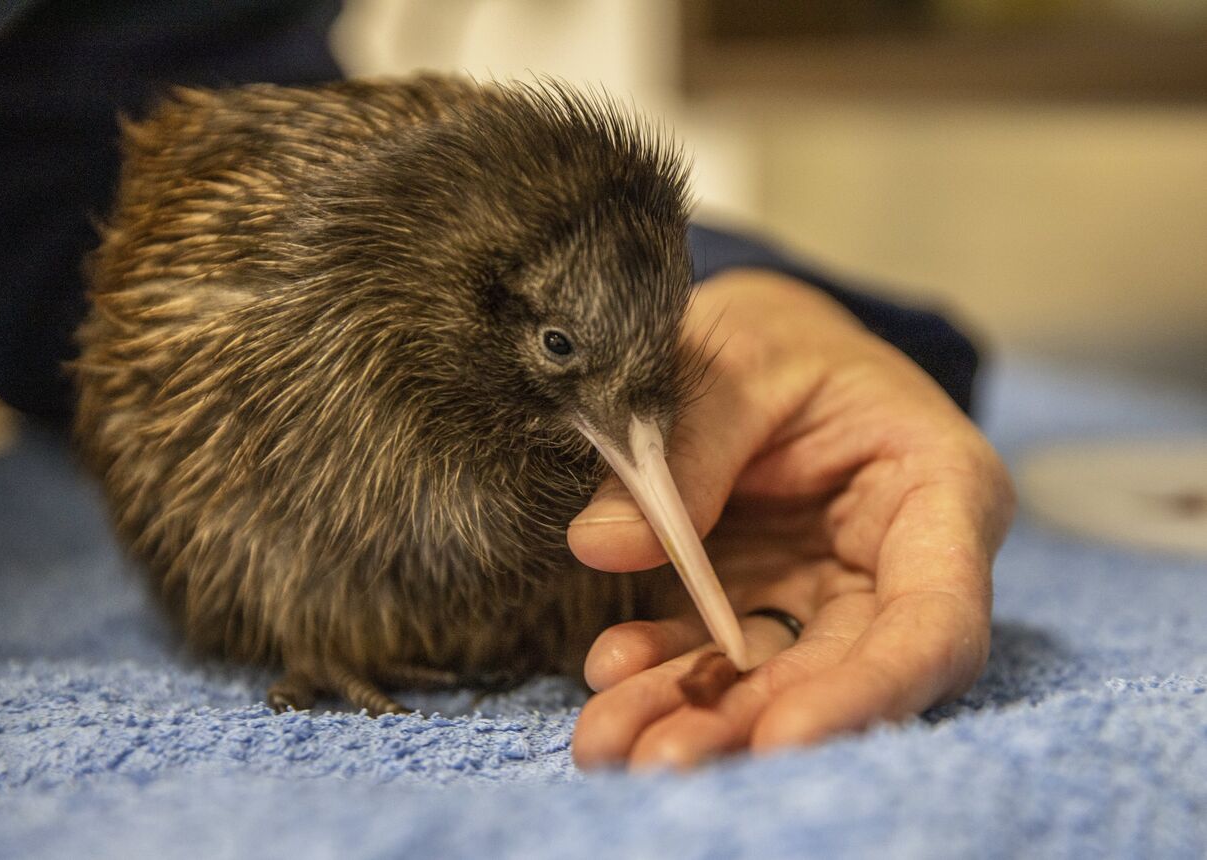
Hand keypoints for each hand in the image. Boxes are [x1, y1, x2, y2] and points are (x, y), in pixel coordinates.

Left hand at [566, 269, 1014, 767]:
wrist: (759, 331)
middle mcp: (893, 559)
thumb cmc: (781, 330)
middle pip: (843, 670)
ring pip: (773, 673)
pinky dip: (665, 669)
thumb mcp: (741, 356)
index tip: (780, 740)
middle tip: (660, 760)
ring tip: (612, 741)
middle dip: (751, 721)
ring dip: (695, 713)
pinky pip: (717, 649)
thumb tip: (602, 545)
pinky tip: (612, 674)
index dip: (867, 693)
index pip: (934, 622)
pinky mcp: (762, 595)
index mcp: (935, 490)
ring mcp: (824, 586)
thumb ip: (687, 447)